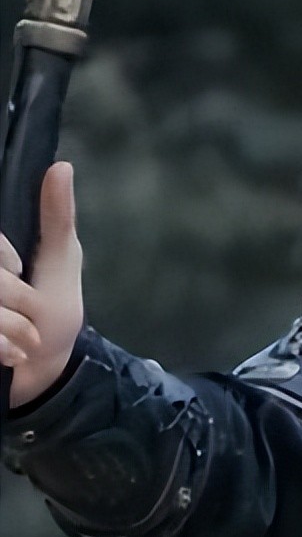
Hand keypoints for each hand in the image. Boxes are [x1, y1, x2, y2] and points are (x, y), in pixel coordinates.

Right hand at [1, 162, 84, 407]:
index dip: (4, 256)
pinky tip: (12, 355)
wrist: (46, 371)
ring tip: (25, 340)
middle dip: (17, 301)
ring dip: (11, 328)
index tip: (22, 271)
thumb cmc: (53, 315)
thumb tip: (61, 165)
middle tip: (32, 318)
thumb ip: (56, 218)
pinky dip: (2, 347)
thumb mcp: (61, 262)